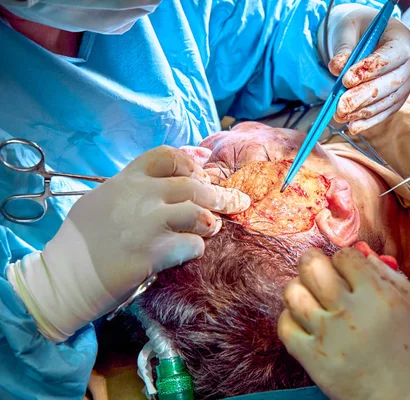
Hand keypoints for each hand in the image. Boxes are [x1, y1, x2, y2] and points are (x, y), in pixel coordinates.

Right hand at [7, 146, 249, 341]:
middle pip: (193, 184)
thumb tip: (173, 176)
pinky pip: (192, 245)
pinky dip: (196, 248)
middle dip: (221, 194)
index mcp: (124, 180)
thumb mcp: (102, 200)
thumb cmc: (82, 242)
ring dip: (212, 221)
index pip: (166, 155)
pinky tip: (188, 252)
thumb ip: (135, 187)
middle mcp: (137, 195)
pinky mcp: (152, 253)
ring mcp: (146, 223)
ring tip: (213, 227)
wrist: (62, 279)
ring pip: (199, 211)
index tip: (205, 172)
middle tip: (237, 201)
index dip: (192, 162)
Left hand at [278, 246, 409, 399]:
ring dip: (300, 289)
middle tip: (321, 273)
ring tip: (312, 298)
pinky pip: (285, 325)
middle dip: (314, 262)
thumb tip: (364, 254)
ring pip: (293, 292)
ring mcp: (326, 334)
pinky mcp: (312, 359)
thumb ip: (393, 279)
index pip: (344, 255)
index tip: (348, 271)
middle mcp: (348, 309)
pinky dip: (290, 318)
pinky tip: (305, 322)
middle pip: (311, 265)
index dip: (344, 259)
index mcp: (378, 295)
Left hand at [319, 4, 409, 133]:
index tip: (346, 80)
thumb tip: (337, 67)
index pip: (393, 55)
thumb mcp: (348, 30)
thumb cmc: (358, 30)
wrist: (368, 37)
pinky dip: (369, 121)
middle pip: (391, 83)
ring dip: (363, 112)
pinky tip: (352, 127)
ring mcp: (406, 84)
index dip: (371, 69)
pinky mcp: (398, 99)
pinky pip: (385, 112)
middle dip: (364, 96)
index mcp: (403, 39)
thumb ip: (343, 47)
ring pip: (388, 101)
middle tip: (340, 107)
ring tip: (340, 116)